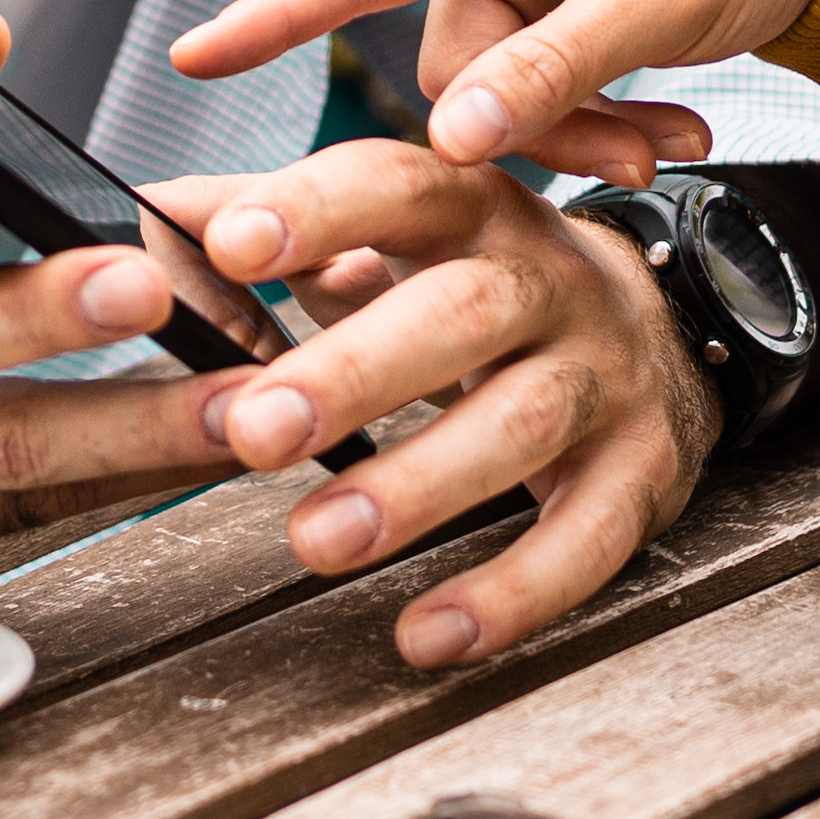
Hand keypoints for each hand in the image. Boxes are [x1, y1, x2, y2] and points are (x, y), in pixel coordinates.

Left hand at [146, 138, 724, 666]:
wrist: (662, 329)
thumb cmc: (484, 289)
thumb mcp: (399, 238)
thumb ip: (281, 227)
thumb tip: (157, 212)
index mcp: (474, 209)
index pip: (399, 185)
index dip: (319, 209)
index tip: (231, 243)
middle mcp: (549, 279)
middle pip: (461, 312)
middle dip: (356, 370)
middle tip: (255, 431)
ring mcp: (606, 374)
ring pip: (523, 423)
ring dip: (419, 485)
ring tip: (318, 540)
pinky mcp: (642, 471)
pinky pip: (587, 538)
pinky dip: (511, 593)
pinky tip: (428, 633)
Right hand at [170, 0, 819, 172]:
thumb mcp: (659, 2)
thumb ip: (556, 71)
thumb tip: (454, 140)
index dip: (276, 13)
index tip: (194, 52)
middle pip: (450, 68)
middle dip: (541, 126)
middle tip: (644, 156)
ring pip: (500, 100)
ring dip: (587, 136)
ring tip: (681, 141)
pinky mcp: (559, 11)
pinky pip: (543, 95)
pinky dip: (606, 123)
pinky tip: (682, 126)